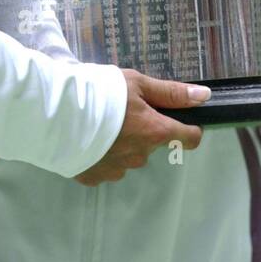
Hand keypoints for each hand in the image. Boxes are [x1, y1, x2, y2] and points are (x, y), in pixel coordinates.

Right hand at [73, 71, 208, 184]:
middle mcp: (141, 156)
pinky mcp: (94, 178)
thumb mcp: (137, 83)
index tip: (179, 118)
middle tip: (123, 110)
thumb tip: (204, 97)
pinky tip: (86, 138)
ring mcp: (117, 170)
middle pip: (153, 144)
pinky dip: (101, 154)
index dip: (189, 127)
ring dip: (122, 143)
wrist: (56, 113)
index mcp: (155, 133)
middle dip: (144, 129)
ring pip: (129, 156)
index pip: (189, 138)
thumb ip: (170, 92)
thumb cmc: (100, 92)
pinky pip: (106, 167)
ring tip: (99, 123)